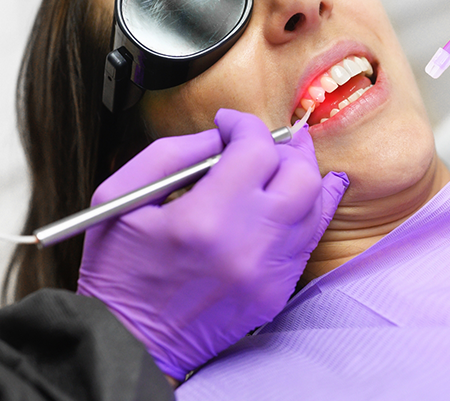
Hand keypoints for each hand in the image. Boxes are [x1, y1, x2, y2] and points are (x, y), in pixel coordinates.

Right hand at [77, 109, 347, 381]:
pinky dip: (310, 208)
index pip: (255, 149)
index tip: (229, 123)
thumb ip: (173, 154)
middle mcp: (248, 245)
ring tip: (285, 159)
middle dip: (284, 147)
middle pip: (300, 174)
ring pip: (315, 204)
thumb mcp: (122, 197)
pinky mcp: (276, 291)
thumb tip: (219, 136)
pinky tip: (306, 193)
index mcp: (204, 219)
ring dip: (301, 173)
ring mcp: (269, 272)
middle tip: (263, 142)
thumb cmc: (119, 270)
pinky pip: (309, 238)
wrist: (130, 341)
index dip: (244, 124)